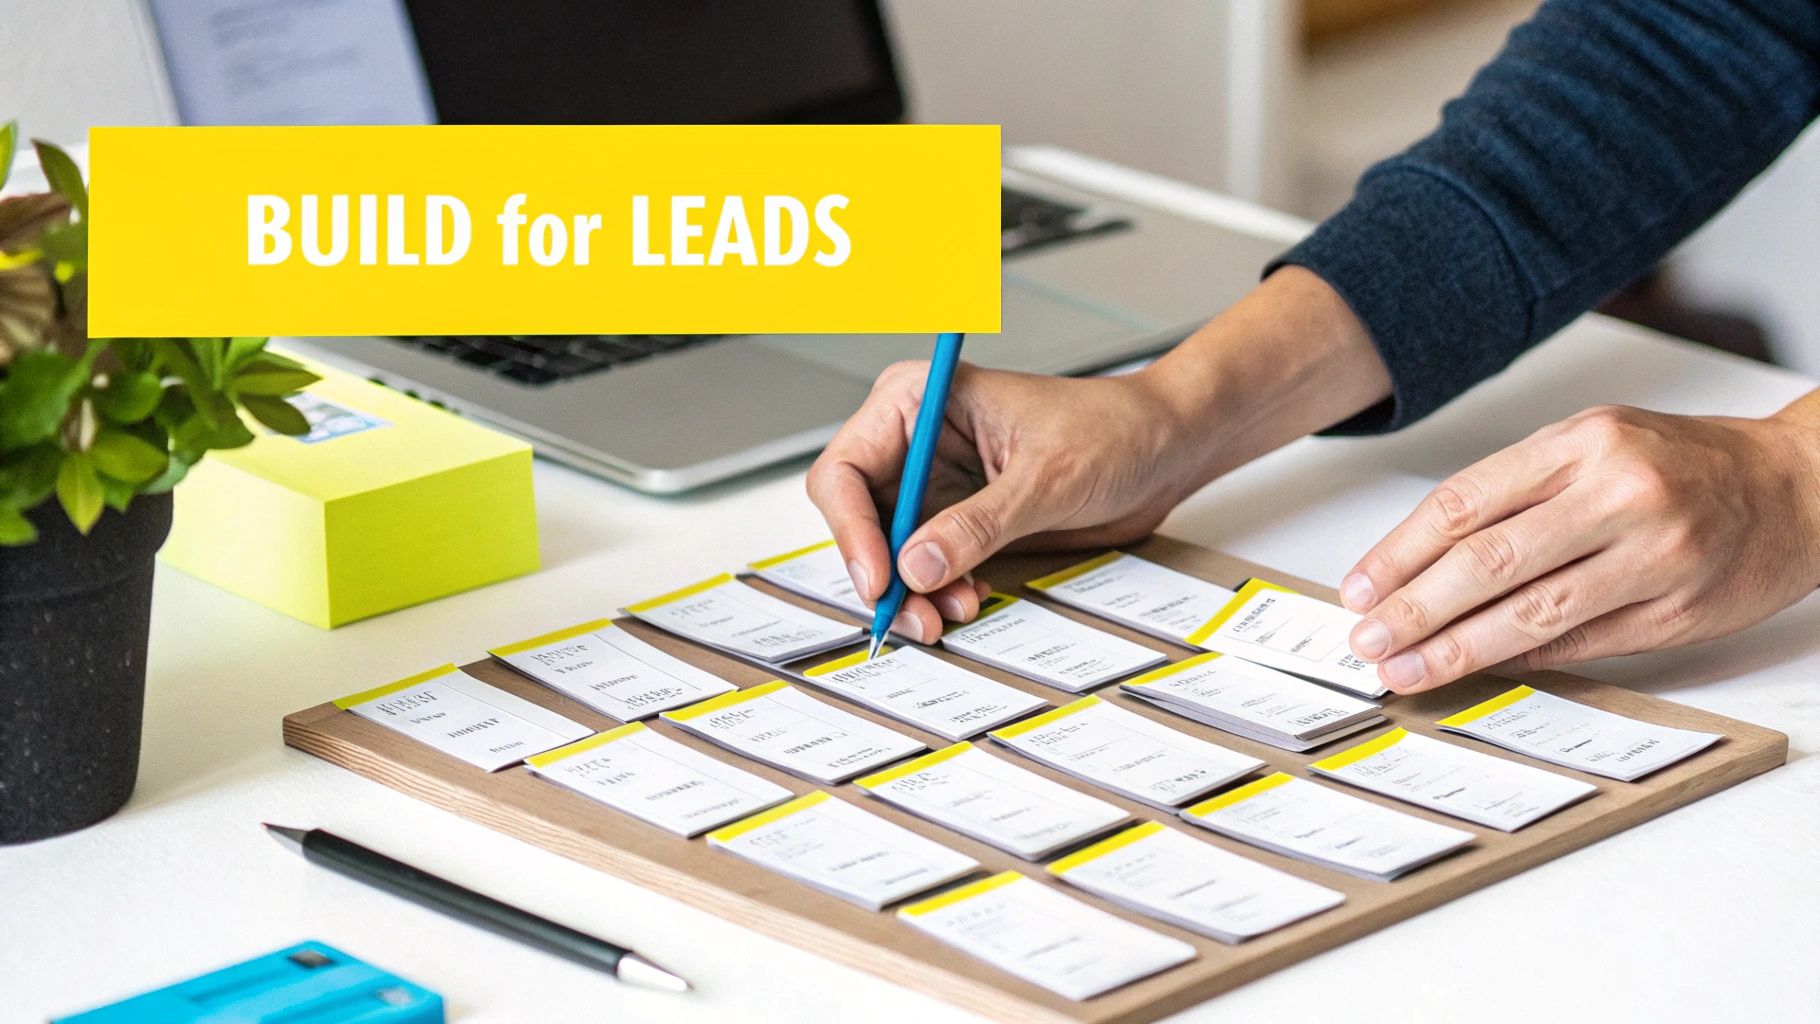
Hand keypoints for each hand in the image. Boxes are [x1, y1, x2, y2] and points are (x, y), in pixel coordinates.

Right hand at [806, 362, 1209, 642]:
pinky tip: (971, 598)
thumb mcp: (1046, 480)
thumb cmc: (1114, 431)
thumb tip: (916, 566)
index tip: (881, 580)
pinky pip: (923, 565)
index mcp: (917, 399)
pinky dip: (937, 592)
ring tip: (954, 611)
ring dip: (913, 591)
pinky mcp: (957, 517)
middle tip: (915, 617)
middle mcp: (913, 439)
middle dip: (883, 573)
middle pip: (857, 517)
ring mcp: (933, 481)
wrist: (1164, 449)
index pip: (846, 469)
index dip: (853, 530)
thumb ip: (977, 524)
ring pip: (887, 550)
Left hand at [1340, 401, 1819, 692]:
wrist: (1798, 486)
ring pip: (1531, 611)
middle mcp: (1616, 492)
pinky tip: (1477, 670)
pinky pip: (1581, 642)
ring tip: (1405, 669)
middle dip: (1413, 608)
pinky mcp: (1676, 609)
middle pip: (1487, 560)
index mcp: (1582, 443)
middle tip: (1367, 641)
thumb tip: (1423, 565)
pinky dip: (1521, 659)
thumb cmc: (1681, 465)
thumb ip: (1517, 494)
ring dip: (1456, 647)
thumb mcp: (1595, 446)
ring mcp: (1651, 554)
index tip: (1359, 589)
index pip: (1464, 503)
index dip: (1399, 553)